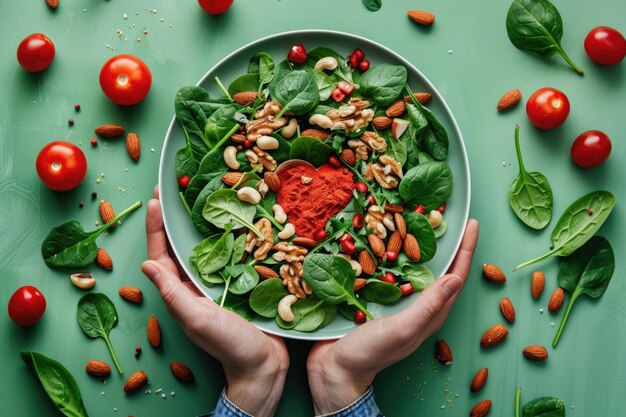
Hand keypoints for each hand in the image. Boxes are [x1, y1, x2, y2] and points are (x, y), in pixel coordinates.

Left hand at [141, 189, 288, 416]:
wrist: (266, 364)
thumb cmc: (230, 346)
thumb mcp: (197, 319)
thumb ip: (173, 293)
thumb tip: (146, 265)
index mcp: (182, 292)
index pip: (162, 254)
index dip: (156, 227)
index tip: (156, 200)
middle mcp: (198, 283)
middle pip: (182, 245)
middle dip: (178, 217)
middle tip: (178, 188)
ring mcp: (221, 281)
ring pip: (208, 245)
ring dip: (205, 221)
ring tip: (206, 194)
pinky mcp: (243, 281)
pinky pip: (234, 253)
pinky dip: (234, 234)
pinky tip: (240, 217)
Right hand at [306, 219, 478, 414]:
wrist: (335, 369)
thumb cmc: (370, 353)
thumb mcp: (402, 329)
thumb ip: (428, 306)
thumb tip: (455, 278)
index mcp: (431, 314)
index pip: (456, 276)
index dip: (466, 249)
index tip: (471, 223)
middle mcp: (419, 306)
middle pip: (441, 269)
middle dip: (448, 243)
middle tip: (448, 217)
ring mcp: (399, 303)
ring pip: (416, 269)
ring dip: (421, 246)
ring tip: (421, 222)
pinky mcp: (379, 299)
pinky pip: (393, 272)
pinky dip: (396, 255)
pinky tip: (387, 240)